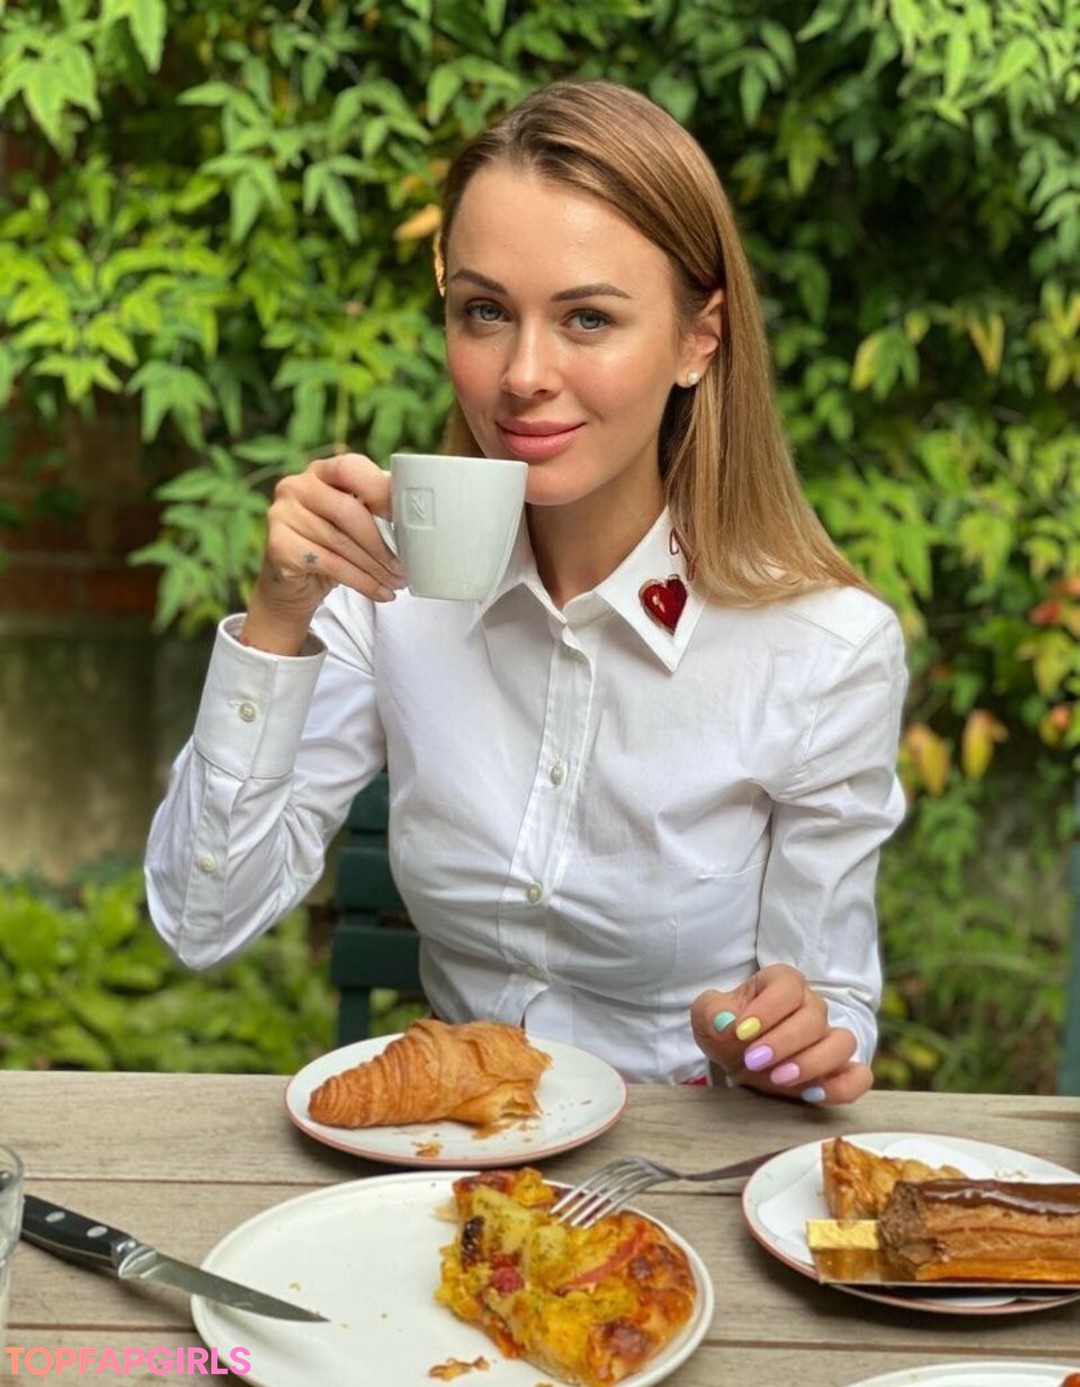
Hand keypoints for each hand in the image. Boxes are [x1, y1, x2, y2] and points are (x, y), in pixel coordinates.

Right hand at [243, 451, 404, 652]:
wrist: (293, 587)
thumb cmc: (331, 548)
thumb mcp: (353, 525)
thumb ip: (375, 511)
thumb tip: (415, 519)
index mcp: (319, 472)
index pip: (350, 468)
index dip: (381, 491)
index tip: (407, 519)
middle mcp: (295, 486)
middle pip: (348, 510)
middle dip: (382, 542)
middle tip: (405, 566)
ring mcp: (281, 514)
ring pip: (340, 542)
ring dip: (376, 567)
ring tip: (397, 582)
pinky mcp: (278, 546)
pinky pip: (330, 564)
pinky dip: (362, 582)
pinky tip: (380, 593)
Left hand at [689, 963, 872, 1104]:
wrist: (741, 1056)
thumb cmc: (728, 1029)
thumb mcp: (709, 1016)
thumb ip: (711, 1013)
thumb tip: (725, 1022)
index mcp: (782, 983)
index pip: (788, 986)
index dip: (767, 1009)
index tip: (741, 1031)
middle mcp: (811, 1007)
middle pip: (814, 1016)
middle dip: (783, 1041)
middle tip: (753, 1059)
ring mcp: (829, 1038)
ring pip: (843, 1043)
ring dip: (812, 1063)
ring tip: (778, 1078)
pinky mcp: (839, 1071)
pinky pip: (860, 1077)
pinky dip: (843, 1087)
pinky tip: (811, 1095)